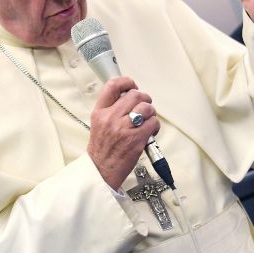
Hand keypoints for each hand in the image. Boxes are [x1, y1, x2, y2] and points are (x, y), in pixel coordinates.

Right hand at [87, 76, 159, 190]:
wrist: (100, 171)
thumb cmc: (102, 150)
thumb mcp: (99, 124)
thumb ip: (111, 109)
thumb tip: (130, 98)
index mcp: (100, 112)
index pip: (112, 86)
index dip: (126, 81)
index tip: (132, 85)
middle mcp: (111, 118)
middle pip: (135, 95)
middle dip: (144, 99)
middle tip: (144, 107)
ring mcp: (124, 129)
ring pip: (147, 108)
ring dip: (151, 113)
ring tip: (147, 121)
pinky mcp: (136, 139)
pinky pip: (153, 123)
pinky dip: (155, 126)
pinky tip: (150, 132)